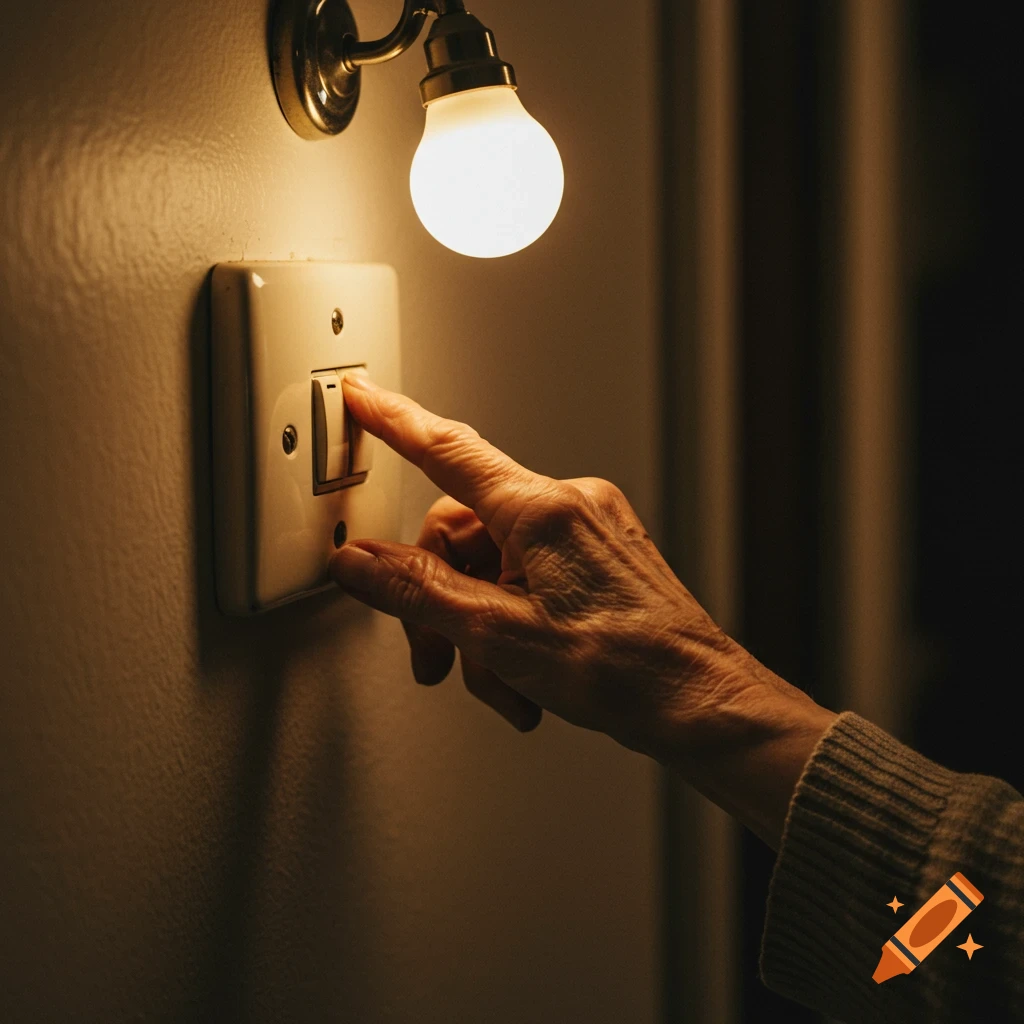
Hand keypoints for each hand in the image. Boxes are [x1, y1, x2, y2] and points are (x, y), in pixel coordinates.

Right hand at [329, 375, 834, 819]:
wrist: (700, 703)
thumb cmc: (628, 669)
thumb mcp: (500, 635)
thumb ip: (418, 592)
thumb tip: (360, 563)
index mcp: (541, 509)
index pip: (447, 450)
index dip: (393, 422)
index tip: (359, 396)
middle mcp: (566, 506)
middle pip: (461, 533)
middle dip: (439, 602)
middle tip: (436, 658)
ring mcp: (586, 532)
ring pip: (492, 565)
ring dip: (478, 629)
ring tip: (500, 683)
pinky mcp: (597, 559)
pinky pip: (528, 577)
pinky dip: (512, 625)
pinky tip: (524, 676)